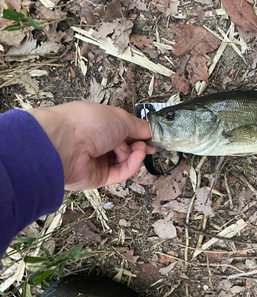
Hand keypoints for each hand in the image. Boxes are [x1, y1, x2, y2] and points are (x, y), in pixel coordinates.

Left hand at [29, 102, 155, 190]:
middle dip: (139, 146)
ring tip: (140, 149)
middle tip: (150, 146)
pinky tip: (137, 157)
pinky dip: (131, 166)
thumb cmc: (91, 123)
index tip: (152, 137)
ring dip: (136, 155)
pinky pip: (120, 172)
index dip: (139, 134)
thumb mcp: (120, 118)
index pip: (123, 131)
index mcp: (100, 124)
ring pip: (125, 161)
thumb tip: (150, 132)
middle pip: (125, 147)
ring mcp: (98, 161)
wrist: (65, 144)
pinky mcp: (99, 178)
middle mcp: (98, 142)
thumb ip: (138, 126)